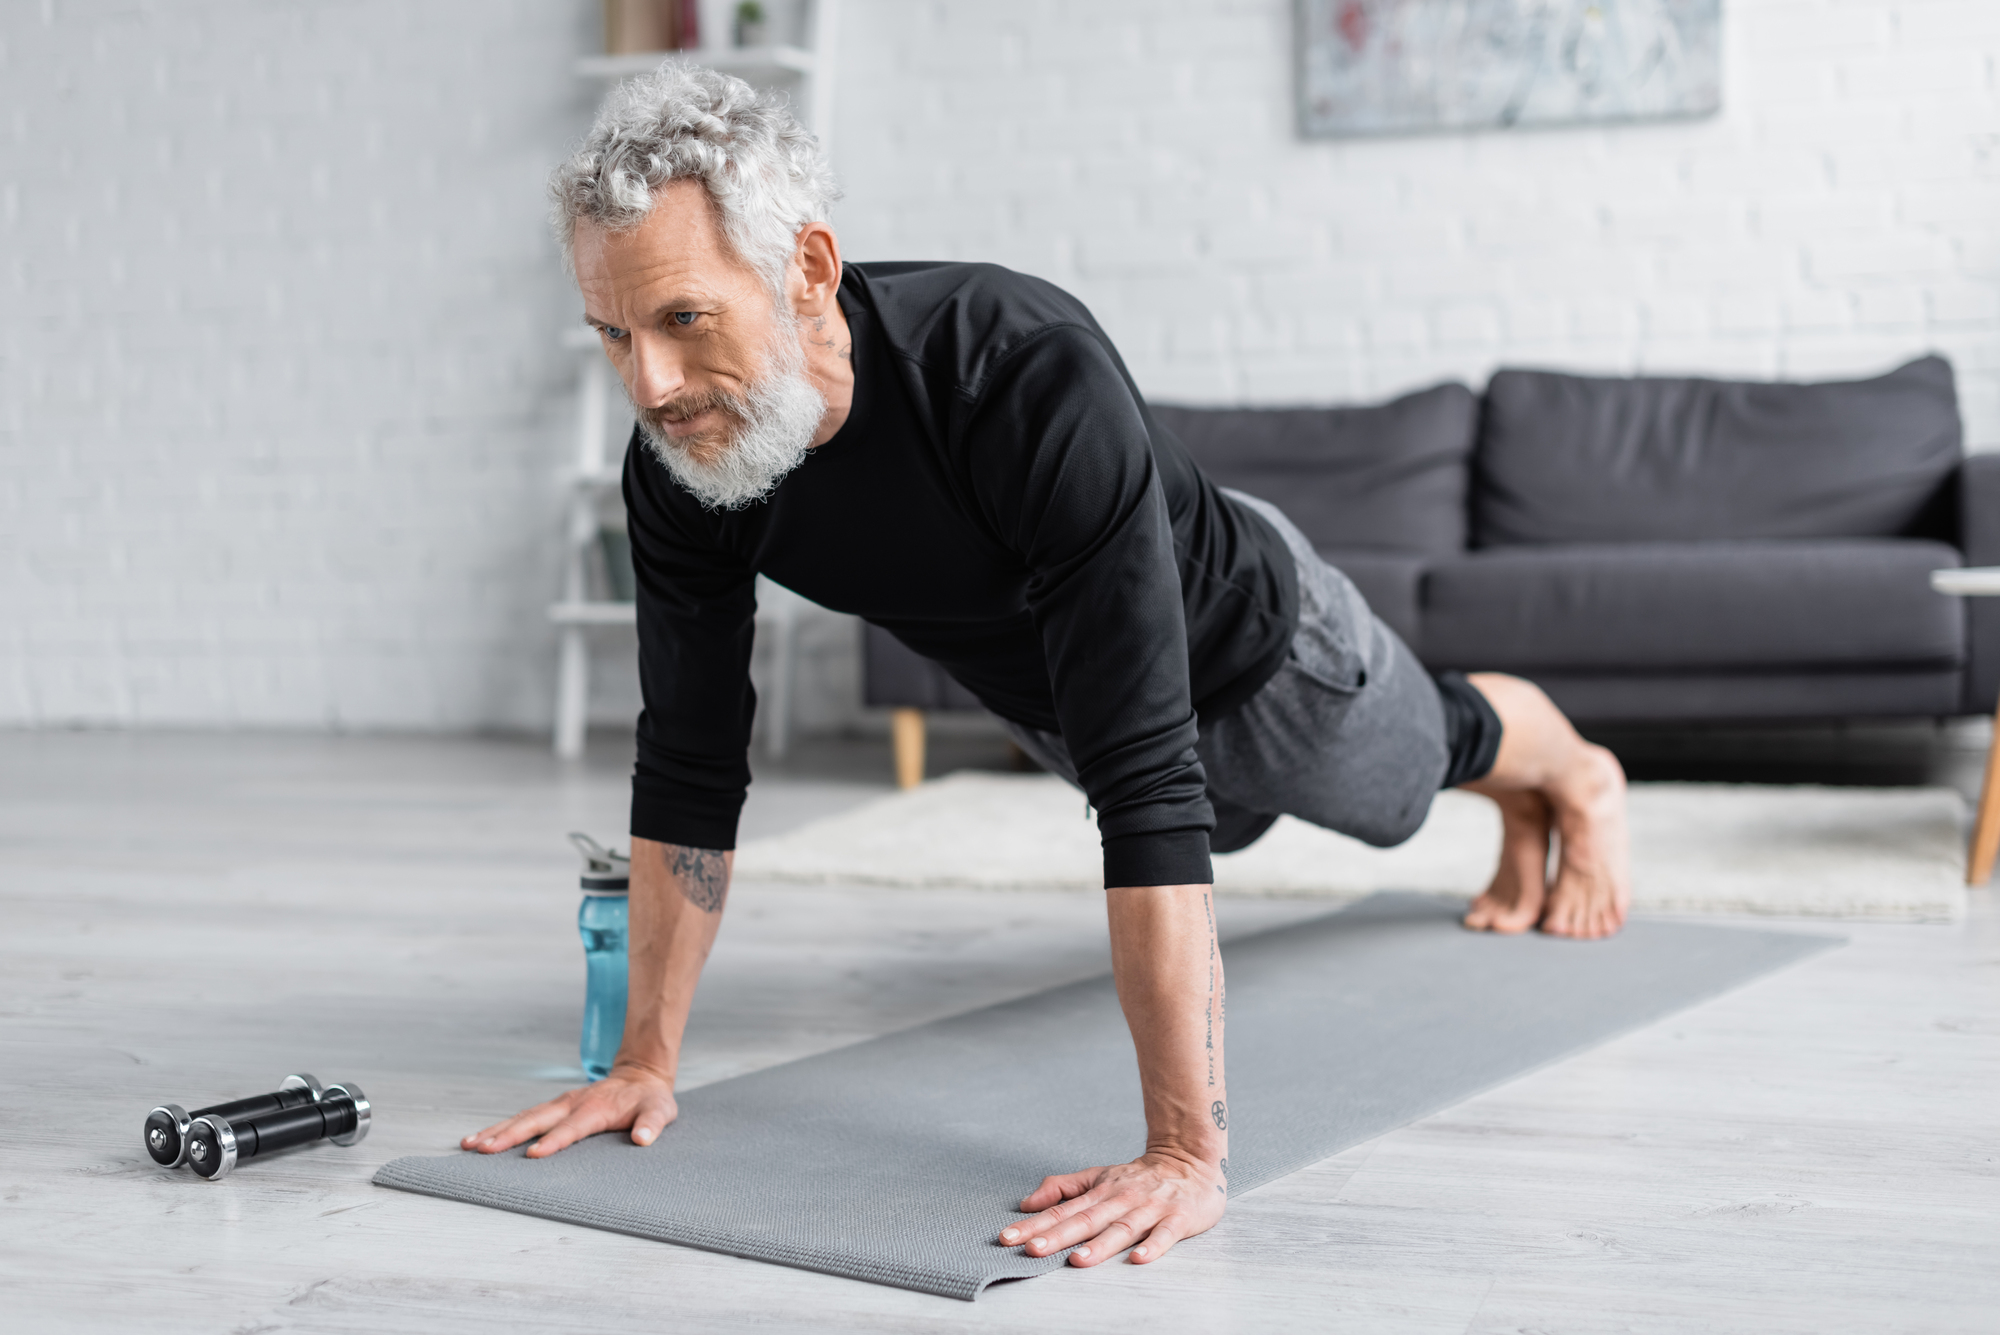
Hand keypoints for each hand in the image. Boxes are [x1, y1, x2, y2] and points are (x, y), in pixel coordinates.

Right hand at [460, 1063, 677, 1158]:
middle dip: (509, 1135)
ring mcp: (560, 1104)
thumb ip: (652, 1124)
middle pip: (536, 1120)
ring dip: (497, 1131)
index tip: (534, 1155)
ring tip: (470, 1145)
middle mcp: (572, 1104)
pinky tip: (480, 1139)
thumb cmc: (649, 1099)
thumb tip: (642, 1139)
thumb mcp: (660, 1110)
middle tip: (483, 1149)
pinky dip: (501, 1127)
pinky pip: (524, 1117)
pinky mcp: (554, 1107)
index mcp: (596, 1109)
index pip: (572, 1128)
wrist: (640, 1074)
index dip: (554, 1141)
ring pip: (523, 1118)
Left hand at [996, 1150, 1226, 1266]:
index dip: (1034, 1224)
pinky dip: (1153, 1247)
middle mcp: (1121, 1200)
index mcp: (1100, 1193)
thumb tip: (1027, 1203)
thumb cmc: (1140, 1178)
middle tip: (1032, 1250)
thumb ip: (1063, 1189)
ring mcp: (1149, 1209)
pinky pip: (1165, 1235)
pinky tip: (1138, 1259)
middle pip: (1086, 1221)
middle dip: (1058, 1236)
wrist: (1191, 1161)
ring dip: (1100, 1245)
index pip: (1061, 1211)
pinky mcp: (1177, 1219)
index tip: (1007, 1237)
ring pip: (1122, 1229)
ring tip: (1077, 1260)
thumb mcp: (1098, 1177)